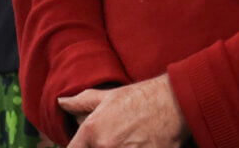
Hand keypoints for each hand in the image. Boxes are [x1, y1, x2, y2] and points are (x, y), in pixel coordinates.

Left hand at [59, 75, 189, 147]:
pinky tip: (139, 144)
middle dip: (102, 147)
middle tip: (118, 138)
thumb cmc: (143, 98)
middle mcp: (106, 146)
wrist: (177, 102)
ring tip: (130, 140)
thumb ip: (82, 103)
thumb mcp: (110, 96)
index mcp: (93, 131)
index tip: (86, 145)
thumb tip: (62, 102)